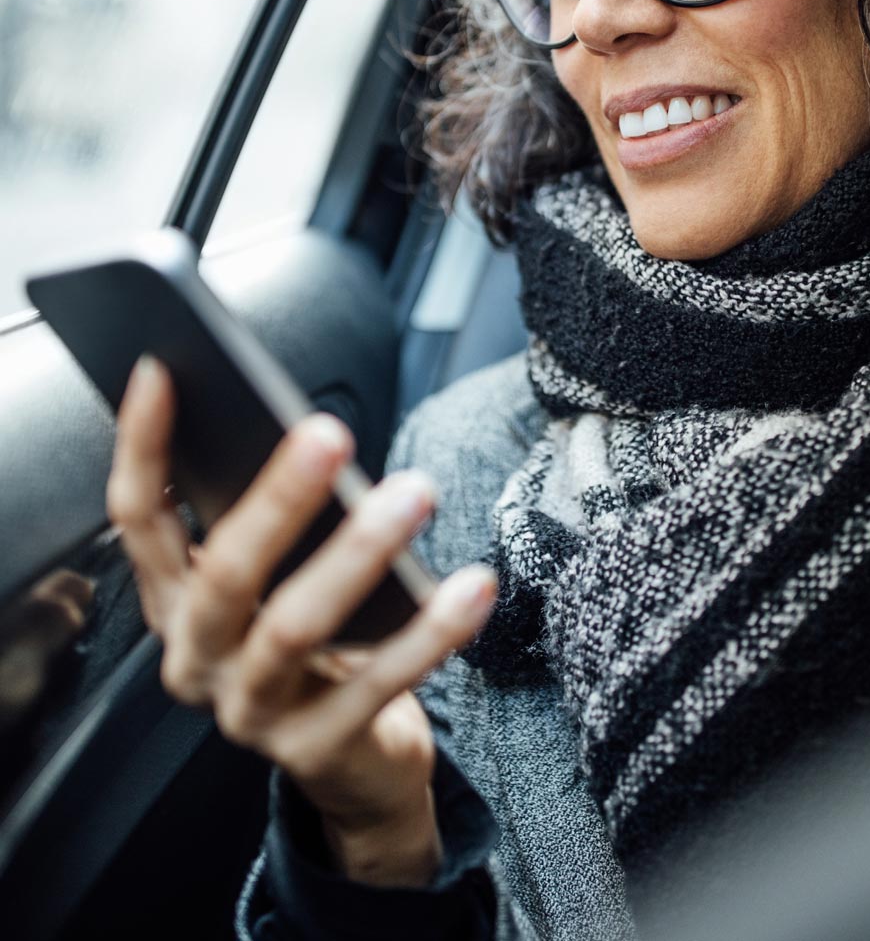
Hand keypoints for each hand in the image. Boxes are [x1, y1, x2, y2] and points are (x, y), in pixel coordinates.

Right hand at [106, 355, 496, 885]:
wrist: (353, 761)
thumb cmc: (315, 639)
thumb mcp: (272, 579)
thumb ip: (269, 518)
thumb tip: (301, 427)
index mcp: (174, 602)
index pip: (138, 519)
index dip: (143, 446)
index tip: (162, 369)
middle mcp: (198, 658)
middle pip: (224, 574)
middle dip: (277, 499)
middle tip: (328, 434)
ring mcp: (251, 712)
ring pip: (296, 627)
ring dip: (358, 553)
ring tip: (414, 494)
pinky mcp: (316, 750)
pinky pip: (379, 684)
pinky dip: (430, 633)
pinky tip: (471, 586)